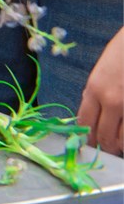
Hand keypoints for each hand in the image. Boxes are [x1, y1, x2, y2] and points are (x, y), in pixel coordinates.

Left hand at [80, 29, 123, 153]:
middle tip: (108, 148)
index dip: (86, 137)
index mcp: (94, 89)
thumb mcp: (100, 74)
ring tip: (120, 144)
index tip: (89, 143)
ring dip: (121, 146)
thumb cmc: (122, 55)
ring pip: (123, 141)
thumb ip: (95, 96)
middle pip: (104, 137)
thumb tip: (91, 120)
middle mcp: (112, 101)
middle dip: (105, 146)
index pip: (84, 122)